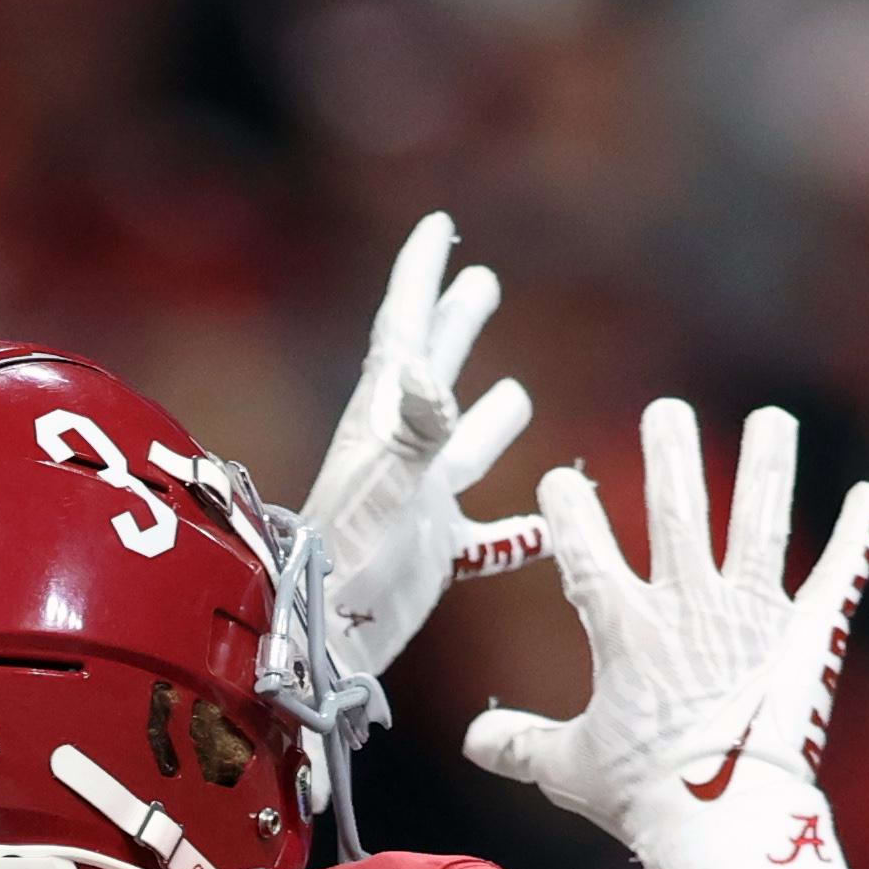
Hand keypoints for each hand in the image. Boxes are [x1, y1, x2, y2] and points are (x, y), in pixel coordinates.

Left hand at [301, 212, 543, 683]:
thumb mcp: (381, 492)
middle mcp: (400, 453)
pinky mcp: (433, 551)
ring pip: (462, 447)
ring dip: (487, 417)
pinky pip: (486, 536)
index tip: (439, 225)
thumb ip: (410, 434)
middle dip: (454, 325)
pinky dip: (516, 531)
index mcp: (381, 422)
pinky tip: (546, 529)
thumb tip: (427, 373)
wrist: (321, 644)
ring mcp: (418, 501)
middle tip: (481, 281)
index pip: (403, 331)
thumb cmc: (344, 567)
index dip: (420, 275)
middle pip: (432, 371)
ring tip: (517, 392)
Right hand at [462, 400, 868, 868]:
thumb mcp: (569, 770)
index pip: (585, 547)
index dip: (569, 509)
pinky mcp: (809, 637)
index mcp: (625, 628)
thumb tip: (475, 742)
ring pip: (760, 521)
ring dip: (767, 465)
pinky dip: (857, 536)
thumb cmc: (644, 798)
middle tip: (666, 411)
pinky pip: (837, 577)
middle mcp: (689, 604)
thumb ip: (520, 745)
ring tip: (774, 418)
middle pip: (676, 508)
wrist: (726, 822)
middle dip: (669, 452)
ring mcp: (754, 615)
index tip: (560, 482)